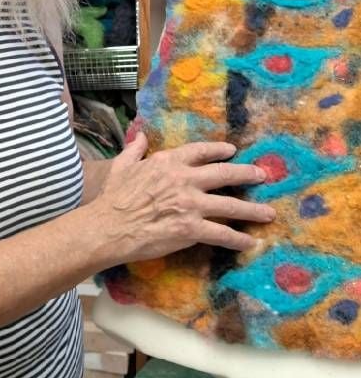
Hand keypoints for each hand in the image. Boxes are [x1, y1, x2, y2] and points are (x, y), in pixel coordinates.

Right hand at [92, 132, 274, 265]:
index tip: (232, 150)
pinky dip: (238, 238)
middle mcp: (184, 179)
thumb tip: (142, 136)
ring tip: (269, 212)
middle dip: (246, 174)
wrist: (108, 227)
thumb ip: (135, 149)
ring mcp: (190, 204)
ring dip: (253, 209)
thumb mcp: (122, 165)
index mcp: (168, 162)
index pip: (200, 151)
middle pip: (224, 174)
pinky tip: (251, 241)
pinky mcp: (191, 229)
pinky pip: (222, 233)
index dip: (219, 150)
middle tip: (262, 175)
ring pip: (230, 205)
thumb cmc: (112, 197)